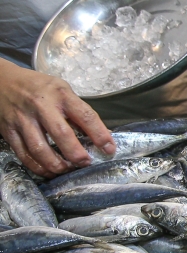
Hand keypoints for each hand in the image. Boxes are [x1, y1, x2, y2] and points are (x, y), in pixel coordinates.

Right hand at [0, 60, 115, 176]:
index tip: (109, 149)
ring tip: (67, 169)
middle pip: (62, 134)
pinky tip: (49, 171)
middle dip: (76, 153)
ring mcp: (23, 119)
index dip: (100, 135)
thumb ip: (79, 112)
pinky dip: (38, 167)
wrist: (2, 81)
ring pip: (40, 148)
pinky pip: (24, 154)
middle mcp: (41, 106)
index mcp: (60, 94)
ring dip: (57, 165)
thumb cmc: (40, 88)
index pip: (85, 116)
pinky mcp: (9, 131)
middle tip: (86, 163)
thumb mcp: (63, 91)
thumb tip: (103, 136)